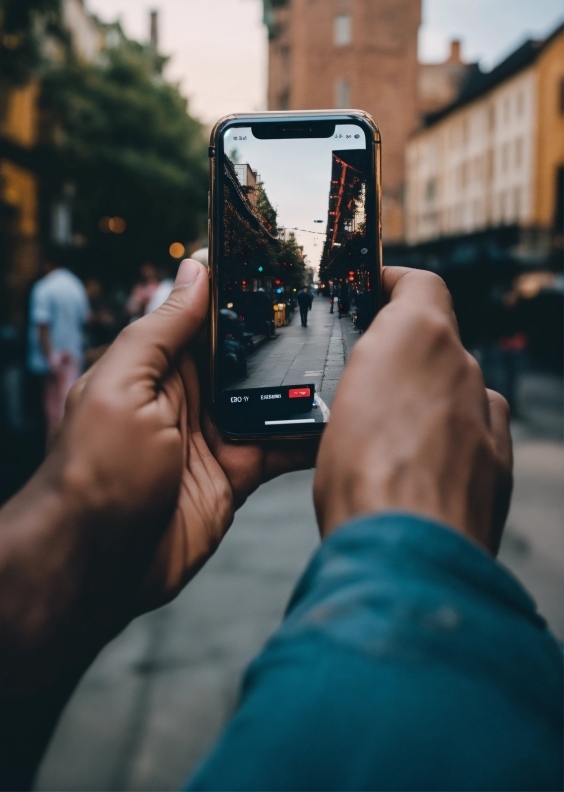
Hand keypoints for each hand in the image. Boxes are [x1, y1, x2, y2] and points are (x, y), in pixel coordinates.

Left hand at [0, 260, 316, 787]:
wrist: (98, 564)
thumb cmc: (96, 471)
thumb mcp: (122, 385)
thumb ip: (162, 330)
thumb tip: (193, 270)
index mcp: (156, 366)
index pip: (204, 316)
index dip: (239, 291)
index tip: (284, 263)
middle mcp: (187, 396)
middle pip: (244, 356)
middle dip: (282, 336)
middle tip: (335, 308)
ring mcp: (214, 436)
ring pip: (268, 399)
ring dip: (301, 385)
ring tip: (348, 357)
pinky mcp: (235, 474)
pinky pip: (278, 448)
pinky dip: (307, 437)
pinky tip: (338, 420)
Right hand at [313, 267, 512, 554]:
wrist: (407, 550)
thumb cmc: (361, 477)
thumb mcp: (335, 405)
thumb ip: (367, 366)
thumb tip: (379, 359)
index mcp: (419, 337)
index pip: (419, 285)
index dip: (396, 282)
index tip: (377, 289)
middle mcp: (462, 368)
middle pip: (438, 342)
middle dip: (406, 353)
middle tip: (369, 377)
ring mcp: (485, 415)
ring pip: (459, 387)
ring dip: (432, 396)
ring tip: (392, 429)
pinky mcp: (497, 459)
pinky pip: (479, 428)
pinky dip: (457, 433)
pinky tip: (427, 461)